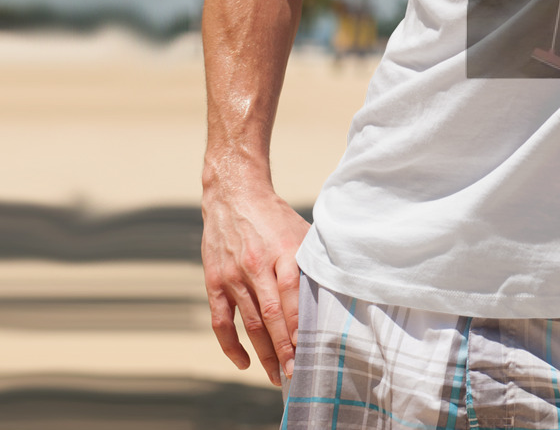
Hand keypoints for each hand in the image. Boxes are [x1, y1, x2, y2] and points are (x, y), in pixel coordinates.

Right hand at [201, 182, 310, 386]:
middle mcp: (256, 265)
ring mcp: (233, 275)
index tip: (310, 348)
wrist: (234, 195)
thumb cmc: (274, 216)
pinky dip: (231, 346)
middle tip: (295, 374)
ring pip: (249, 323)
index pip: (291, 293)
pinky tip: (244, 362)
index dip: (299, 323)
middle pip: (270, 315)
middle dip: (284, 348)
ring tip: (276, 376)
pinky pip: (221, 321)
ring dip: (263, 353)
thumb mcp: (299, 231)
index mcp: (282, 251)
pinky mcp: (215, 281)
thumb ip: (311, 260)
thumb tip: (333, 291)